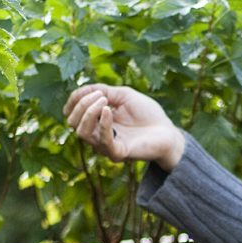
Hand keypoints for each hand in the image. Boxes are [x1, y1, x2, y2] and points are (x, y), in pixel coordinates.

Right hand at [63, 83, 185, 168]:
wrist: (168, 131)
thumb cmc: (147, 113)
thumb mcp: (123, 95)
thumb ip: (103, 91)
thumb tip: (81, 90)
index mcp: (97, 122)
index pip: (73, 113)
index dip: (74, 99)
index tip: (88, 90)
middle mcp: (98, 135)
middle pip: (73, 122)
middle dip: (82, 104)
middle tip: (101, 95)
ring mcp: (106, 146)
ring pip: (82, 132)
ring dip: (89, 112)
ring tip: (104, 100)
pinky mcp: (117, 153)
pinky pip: (102, 140)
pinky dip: (103, 122)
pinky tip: (109, 110)